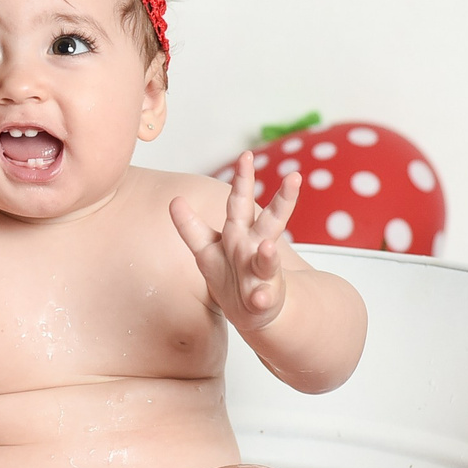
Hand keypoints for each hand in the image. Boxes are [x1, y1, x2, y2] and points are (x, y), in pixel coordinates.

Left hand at [169, 151, 300, 331]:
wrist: (254, 312)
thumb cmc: (231, 275)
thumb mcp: (207, 250)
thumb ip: (191, 226)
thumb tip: (173, 199)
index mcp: (241, 232)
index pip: (241, 202)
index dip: (243, 180)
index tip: (247, 154)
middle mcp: (255, 248)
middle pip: (270, 221)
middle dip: (283, 200)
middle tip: (294, 178)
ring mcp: (261, 274)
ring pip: (268, 261)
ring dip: (268, 254)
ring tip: (267, 247)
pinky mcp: (262, 299)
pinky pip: (262, 298)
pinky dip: (261, 298)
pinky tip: (259, 298)